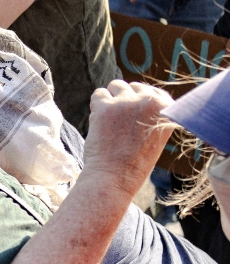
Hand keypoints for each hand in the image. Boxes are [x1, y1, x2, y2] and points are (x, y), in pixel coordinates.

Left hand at [81, 80, 174, 197]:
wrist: (115, 178)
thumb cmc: (134, 160)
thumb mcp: (155, 133)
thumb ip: (150, 111)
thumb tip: (135, 90)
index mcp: (167, 108)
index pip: (152, 91)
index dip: (139, 104)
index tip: (135, 122)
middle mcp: (150, 101)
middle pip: (132, 86)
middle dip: (124, 100)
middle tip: (121, 125)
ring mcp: (127, 102)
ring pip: (115, 85)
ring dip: (110, 100)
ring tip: (111, 122)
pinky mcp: (106, 106)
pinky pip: (98, 94)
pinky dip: (97, 106)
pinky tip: (100, 123)